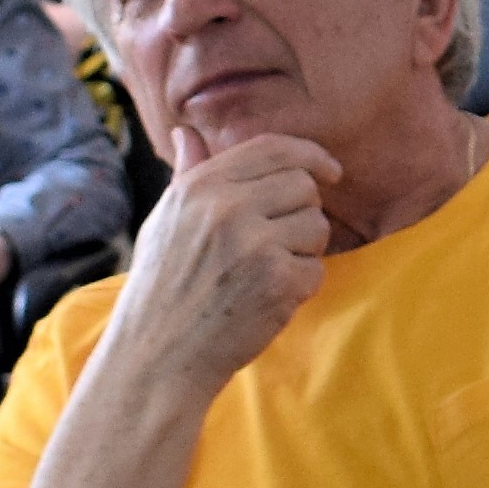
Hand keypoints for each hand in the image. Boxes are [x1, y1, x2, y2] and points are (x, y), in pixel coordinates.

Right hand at [92, 133, 337, 405]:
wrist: (158, 355)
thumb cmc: (162, 287)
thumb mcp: (165, 220)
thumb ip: (188, 174)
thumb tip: (186, 132)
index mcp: (200, 186)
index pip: (272, 148)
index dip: (310, 154)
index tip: (330, 171)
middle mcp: (227, 207)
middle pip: (304, 185)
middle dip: (302, 212)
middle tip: (278, 243)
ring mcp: (254, 244)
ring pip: (316, 227)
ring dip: (303, 251)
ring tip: (264, 274)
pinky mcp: (277, 282)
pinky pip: (316, 270)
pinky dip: (300, 287)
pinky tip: (267, 300)